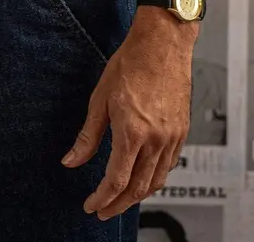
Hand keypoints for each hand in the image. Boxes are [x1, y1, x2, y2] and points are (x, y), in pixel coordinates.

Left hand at [61, 11, 192, 218]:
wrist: (163, 43)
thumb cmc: (131, 62)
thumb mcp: (100, 98)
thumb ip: (88, 135)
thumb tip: (71, 160)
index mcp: (133, 131)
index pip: (116, 180)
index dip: (101, 198)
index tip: (91, 205)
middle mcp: (156, 139)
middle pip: (137, 188)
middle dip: (118, 205)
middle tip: (103, 210)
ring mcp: (172, 137)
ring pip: (156, 181)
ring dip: (137, 196)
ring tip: (120, 199)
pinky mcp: (182, 132)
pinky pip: (169, 166)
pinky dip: (155, 178)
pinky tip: (144, 176)